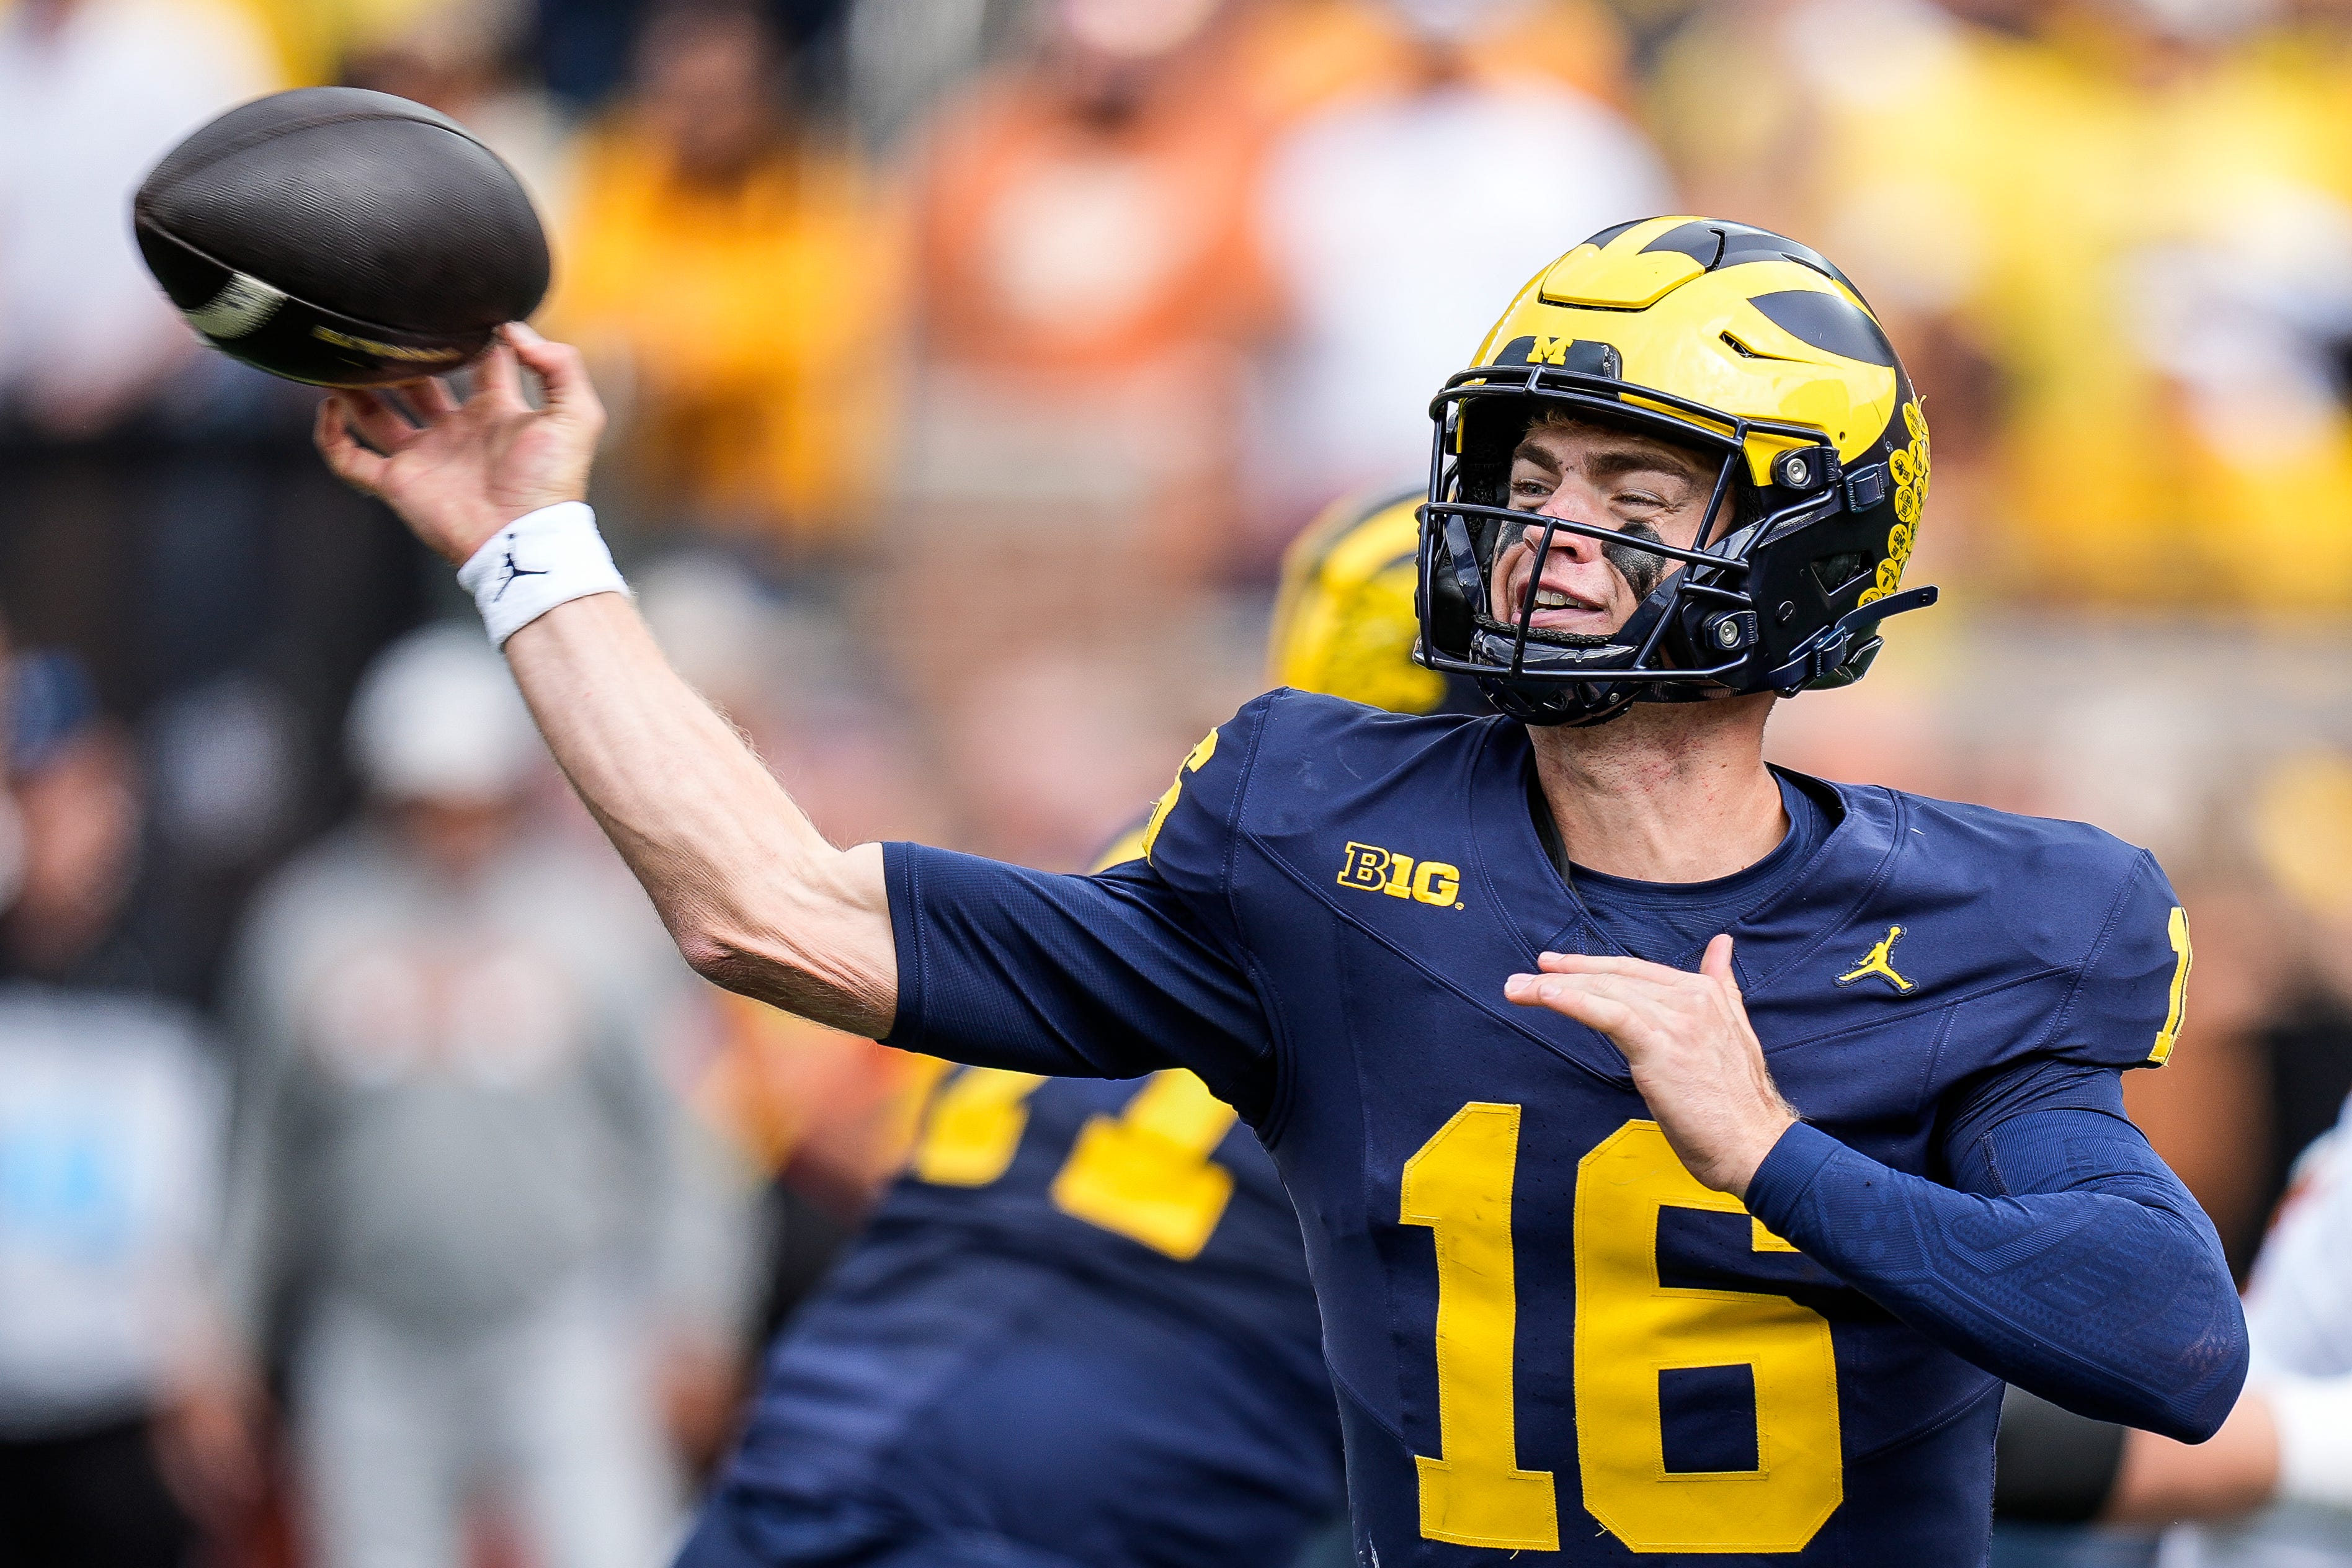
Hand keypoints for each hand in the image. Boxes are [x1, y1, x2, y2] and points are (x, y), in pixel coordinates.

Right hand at [314, 322, 604, 565]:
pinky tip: (330, 406)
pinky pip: (350, 460)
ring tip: (343, 359)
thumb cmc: (552, 484)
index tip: (452, 311)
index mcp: (497, 412)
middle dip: (403, 360)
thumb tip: (514, 331)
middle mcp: (456, 431)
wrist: (524, 537)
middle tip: (384, 332)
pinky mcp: (398, 483)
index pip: (481, 364)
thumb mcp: (577, 415)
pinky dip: (332, 435)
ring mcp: (424, 457)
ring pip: (377, 415)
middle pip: (419, 385)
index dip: (471, 338)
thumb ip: (559, 366)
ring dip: (358, 389)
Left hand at [1504, 933, 1795, 1195]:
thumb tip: (1722, 946)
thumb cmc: (1738, 1103)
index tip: (1559, 966)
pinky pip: (1608, 1013)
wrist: (1756, 1146)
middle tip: (1527, 974)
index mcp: (1706, 993)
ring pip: (1606, 992)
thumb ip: (1722, 986)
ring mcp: (1677, 1021)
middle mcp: (1692, 999)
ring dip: (1554, 988)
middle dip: (1568, 972)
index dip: (1595, 965)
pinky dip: (1572, 1001)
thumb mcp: (1734, 1030)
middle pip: (1616, 976)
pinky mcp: (1661, 1047)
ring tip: (1518, 988)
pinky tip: (1544, 996)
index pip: (1637, 970)